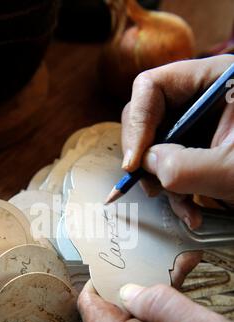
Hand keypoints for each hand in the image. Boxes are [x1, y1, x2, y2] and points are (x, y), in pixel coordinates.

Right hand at [122, 54, 233, 229]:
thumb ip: (187, 167)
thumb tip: (147, 164)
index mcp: (217, 80)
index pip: (152, 87)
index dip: (136, 124)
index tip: (134, 164)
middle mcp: (203, 98)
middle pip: (150, 118)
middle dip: (148, 158)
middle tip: (151, 186)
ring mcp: (201, 124)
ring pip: (159, 147)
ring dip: (164, 183)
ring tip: (184, 209)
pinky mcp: (202, 148)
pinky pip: (173, 164)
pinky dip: (177, 191)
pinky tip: (191, 211)